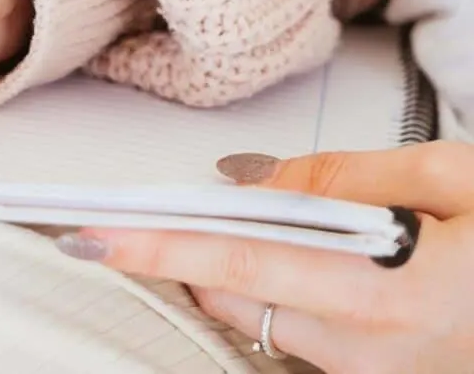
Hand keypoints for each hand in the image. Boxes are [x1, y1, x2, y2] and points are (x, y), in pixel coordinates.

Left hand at [54, 141, 473, 373]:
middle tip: (133, 213)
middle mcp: (371, 347)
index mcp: (395, 292)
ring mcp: (367, 371)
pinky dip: (268, 284)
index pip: (243, 264)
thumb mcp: (458, 181)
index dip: (161, 246)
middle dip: (179, 248)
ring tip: (231, 218)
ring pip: (254, 311)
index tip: (95, 234)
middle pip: (230, 292)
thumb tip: (262, 181)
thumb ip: (351, 178)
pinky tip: (288, 251)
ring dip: (226, 264)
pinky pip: (290, 326)